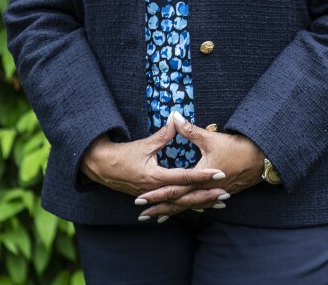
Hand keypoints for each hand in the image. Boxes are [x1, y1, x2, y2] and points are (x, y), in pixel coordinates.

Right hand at [80, 113, 226, 207]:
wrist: (101, 167)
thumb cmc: (122, 155)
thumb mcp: (143, 144)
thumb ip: (163, 135)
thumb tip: (176, 119)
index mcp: (156, 177)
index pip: (185, 177)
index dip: (203, 175)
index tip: (219, 174)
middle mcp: (156, 190)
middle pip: (186, 195)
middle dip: (207, 195)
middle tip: (226, 194)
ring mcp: (154, 196)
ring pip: (181, 203)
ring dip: (200, 202)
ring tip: (218, 203)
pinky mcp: (151, 197)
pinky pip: (172, 204)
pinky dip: (186, 205)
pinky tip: (198, 207)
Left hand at [136, 112, 264, 219]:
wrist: (259, 158)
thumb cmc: (235, 148)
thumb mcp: (210, 138)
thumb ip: (189, 130)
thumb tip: (174, 116)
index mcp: (200, 178)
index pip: (173, 189)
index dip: (156, 195)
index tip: (140, 199)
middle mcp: (205, 190)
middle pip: (178, 203)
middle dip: (160, 208)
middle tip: (142, 215)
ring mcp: (213, 194)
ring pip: (189, 206)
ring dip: (172, 212)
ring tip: (157, 218)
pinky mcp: (219, 193)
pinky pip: (200, 204)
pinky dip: (189, 208)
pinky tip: (183, 210)